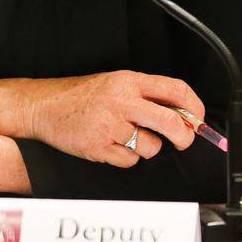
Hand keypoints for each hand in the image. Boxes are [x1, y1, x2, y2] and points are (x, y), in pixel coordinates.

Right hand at [0, 71, 204, 167]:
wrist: (44, 105)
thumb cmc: (81, 96)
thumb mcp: (115, 83)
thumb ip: (146, 95)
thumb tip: (183, 115)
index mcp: (128, 80)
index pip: (175, 89)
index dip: (194, 107)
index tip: (198, 119)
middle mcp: (121, 99)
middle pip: (172, 122)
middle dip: (184, 137)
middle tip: (181, 141)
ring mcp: (110, 123)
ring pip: (151, 147)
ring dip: (144, 148)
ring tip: (124, 136)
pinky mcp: (99, 145)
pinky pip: (130, 161)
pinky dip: (124, 158)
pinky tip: (109, 144)